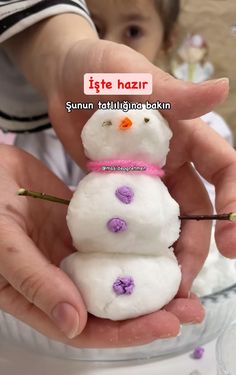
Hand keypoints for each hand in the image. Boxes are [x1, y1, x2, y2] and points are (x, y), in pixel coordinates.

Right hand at [0, 146, 203, 346]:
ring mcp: (73, 253)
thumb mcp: (4, 244)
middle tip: (191, 308)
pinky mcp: (83, 229)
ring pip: (116, 274)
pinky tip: (164, 244)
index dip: (126, 332)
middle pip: (109, 306)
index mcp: (38, 297)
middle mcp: (61, 281)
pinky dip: (137, 246)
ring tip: (186, 279)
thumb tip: (74, 324)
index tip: (166, 324)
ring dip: (150, 281)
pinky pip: (113, 241)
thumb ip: (36, 282)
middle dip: (151, 311)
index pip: (87, 328)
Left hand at [48, 39, 235, 296]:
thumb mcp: (134, 78)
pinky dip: (136, 247)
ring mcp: (147, 181)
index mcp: (188, 135)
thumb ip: (174, 94)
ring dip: (168, 257)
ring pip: (167, 224)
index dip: (235, 204)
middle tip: (183, 284)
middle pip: (197, 211)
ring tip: (160, 289)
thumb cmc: (101, 69)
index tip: (231, 241)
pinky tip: (130, 271)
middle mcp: (174, 163)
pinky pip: (134, 224)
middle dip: (197, 248)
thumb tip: (223, 88)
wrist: (63, 82)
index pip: (225, 171)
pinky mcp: (120, 192)